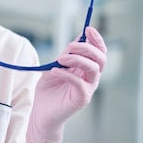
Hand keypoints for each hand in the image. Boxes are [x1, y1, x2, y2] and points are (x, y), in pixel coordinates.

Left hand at [26, 26, 106, 142]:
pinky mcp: (82, 99)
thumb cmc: (47, 92)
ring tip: (61, 59)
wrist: (41, 113)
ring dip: (78, 60)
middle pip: (100, 59)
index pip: (98, 52)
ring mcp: (88, 88)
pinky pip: (80, 83)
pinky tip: (55, 71)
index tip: (88, 28)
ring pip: (94, 70)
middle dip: (88, 48)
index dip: (96, 40)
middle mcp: (90, 78)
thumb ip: (65, 57)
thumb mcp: (54, 69)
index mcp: (85, 69)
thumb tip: (76, 40)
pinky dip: (67, 74)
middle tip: (71, 46)